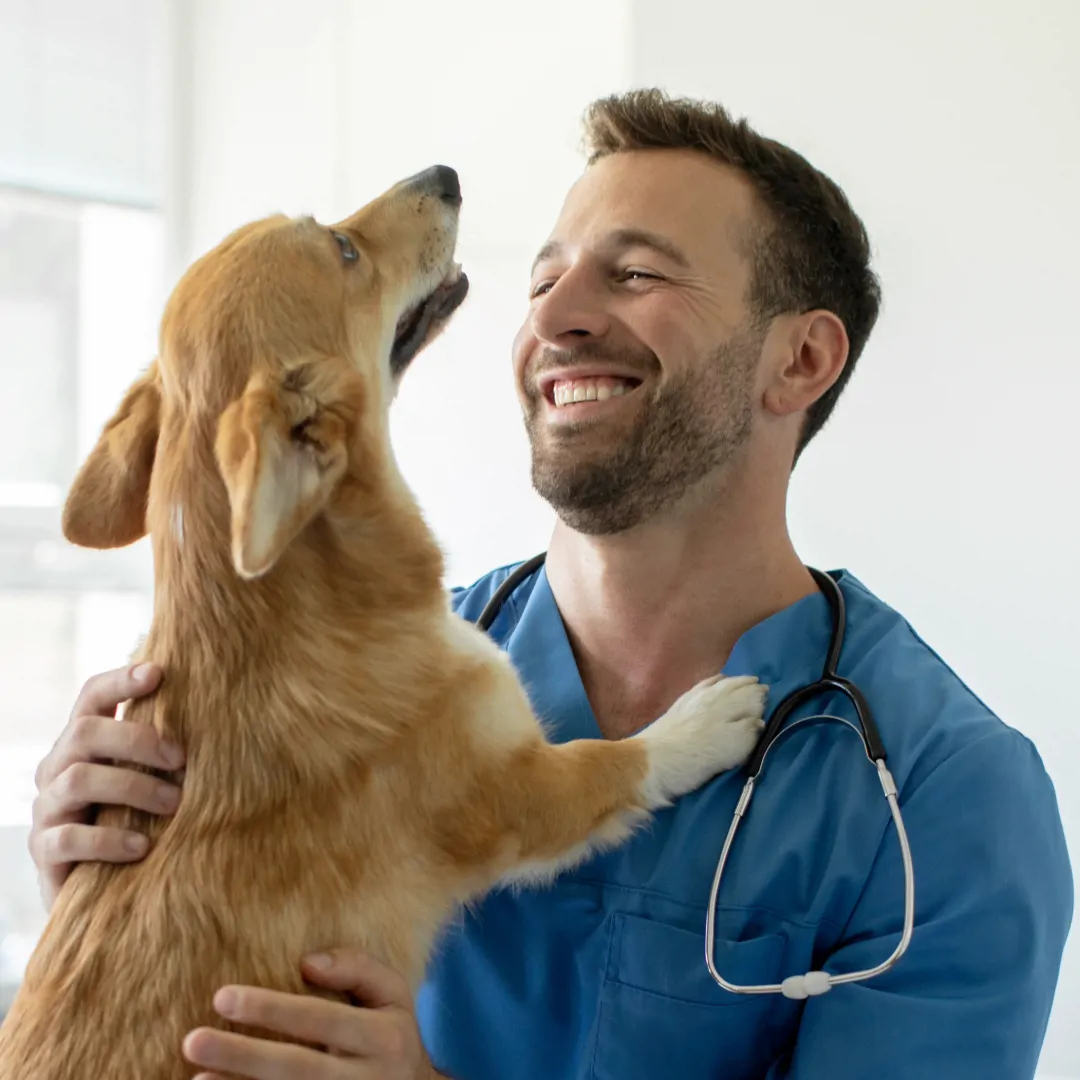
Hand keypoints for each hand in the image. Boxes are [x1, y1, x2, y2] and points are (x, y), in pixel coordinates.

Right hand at [29, 662, 183, 909]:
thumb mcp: (153, 777)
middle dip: (137, 740)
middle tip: (182, 759)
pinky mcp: (44, 850)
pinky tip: (141, 846)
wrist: (109, 887)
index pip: (92, 696)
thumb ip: (167, 750)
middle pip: (85, 732)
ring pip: (77, 780)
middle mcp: (58, 767)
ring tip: (174, 804)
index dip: (121, 681)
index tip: (158, 673)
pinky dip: (108, 839)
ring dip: (132, 788)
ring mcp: (47, 808)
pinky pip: (68, 838)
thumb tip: (227, 718)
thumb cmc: (141, 817)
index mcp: (84, 742)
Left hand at [182, 948, 443, 1079]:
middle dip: (244, 1056)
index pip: (320, 1019)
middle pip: (298, 1069)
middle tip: (193, 1040)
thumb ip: (357, 968)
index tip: (223, 997)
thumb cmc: (389, 1033)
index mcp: (384, 1037)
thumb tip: (307, 962)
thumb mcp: (392, 994)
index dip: (272, 1009)